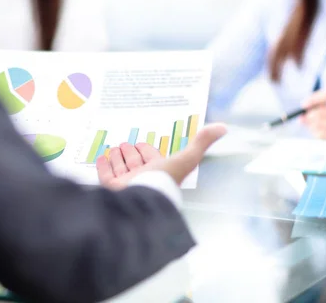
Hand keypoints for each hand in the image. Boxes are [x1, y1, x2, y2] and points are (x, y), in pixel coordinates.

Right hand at [96, 124, 226, 188]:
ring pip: (121, 167)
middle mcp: (143, 177)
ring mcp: (126, 183)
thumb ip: (202, 142)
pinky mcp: (111, 188)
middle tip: (126, 145)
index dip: (147, 150)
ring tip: (114, 149)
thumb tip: (224, 127)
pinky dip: (103, 166)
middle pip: (135, 162)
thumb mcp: (187, 157)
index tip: (142, 143)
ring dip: (117, 157)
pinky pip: (105, 175)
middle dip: (131, 153)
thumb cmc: (165, 179)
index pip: (151, 157)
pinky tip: (102, 157)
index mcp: (159, 171)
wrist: (144, 199)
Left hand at [301, 90, 325, 158]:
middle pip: (319, 112)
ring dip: (311, 126)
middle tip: (304, 119)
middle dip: (308, 116)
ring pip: (317, 124)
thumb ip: (325, 107)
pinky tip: (320, 133)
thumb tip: (301, 115)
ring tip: (315, 126)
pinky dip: (315, 133)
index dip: (312, 99)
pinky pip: (320, 134)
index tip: (303, 105)